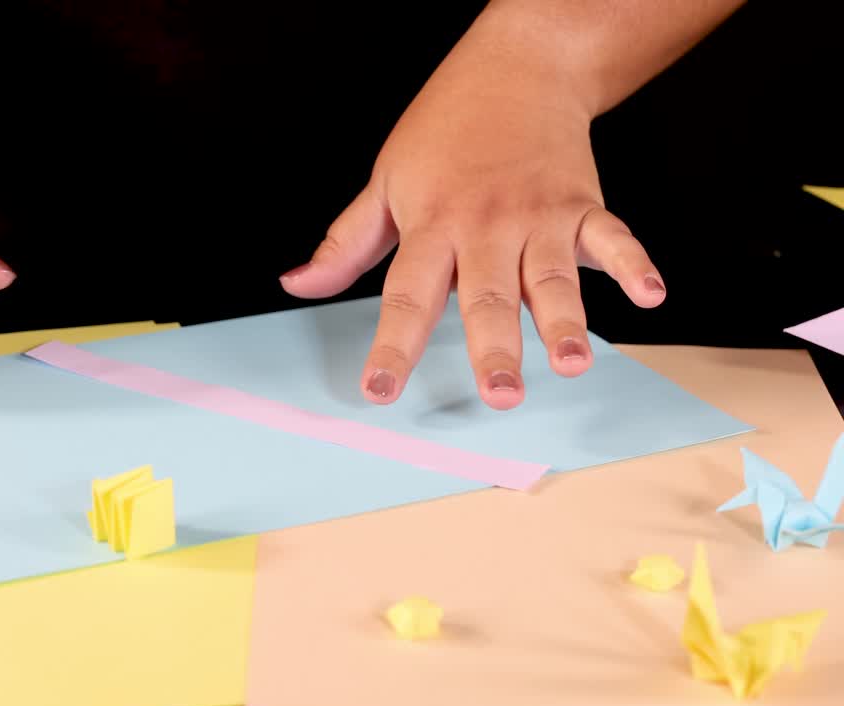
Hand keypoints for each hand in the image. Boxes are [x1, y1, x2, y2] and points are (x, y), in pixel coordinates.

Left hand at [280, 29, 664, 410]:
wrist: (516, 67)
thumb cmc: (444, 131)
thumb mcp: (384, 182)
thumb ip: (346, 244)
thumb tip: (297, 284)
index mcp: (431, 226)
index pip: (406, 296)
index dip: (392, 345)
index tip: (379, 389)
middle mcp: (485, 226)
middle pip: (487, 295)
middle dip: (495, 348)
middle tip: (499, 395)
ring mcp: (538, 216)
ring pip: (550, 277)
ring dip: (564, 322)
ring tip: (571, 363)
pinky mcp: (583, 204)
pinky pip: (612, 237)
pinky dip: (635, 264)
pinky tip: (650, 295)